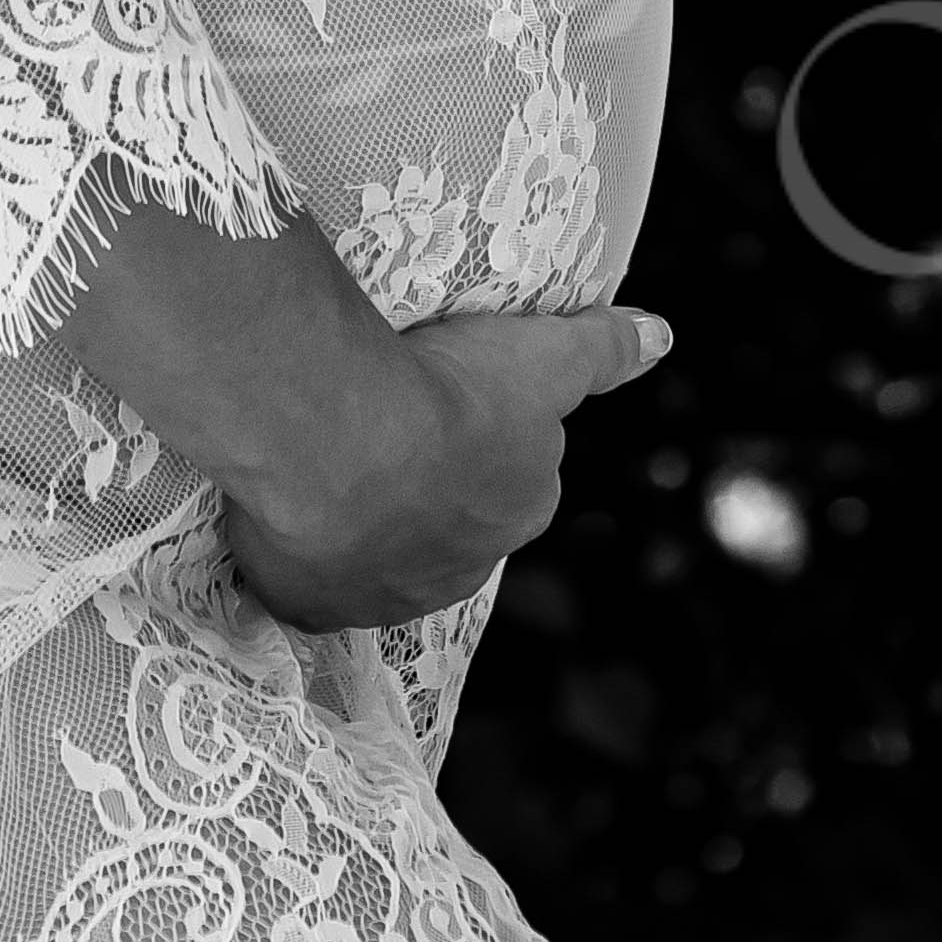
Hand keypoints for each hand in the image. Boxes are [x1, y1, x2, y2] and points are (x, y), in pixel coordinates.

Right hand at [224, 297, 670, 631]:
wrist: (342, 438)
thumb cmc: (451, 390)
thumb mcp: (543, 355)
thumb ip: (603, 349)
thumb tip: (663, 335)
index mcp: (520, 509)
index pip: (511, 478)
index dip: (478, 439)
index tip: (442, 400)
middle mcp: (461, 568)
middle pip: (446, 523)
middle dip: (421, 485)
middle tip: (375, 420)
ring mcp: (383, 596)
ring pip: (373, 554)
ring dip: (355, 518)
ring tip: (318, 453)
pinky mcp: (314, 605)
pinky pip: (305, 578)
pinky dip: (295, 551)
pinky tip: (279, 507)